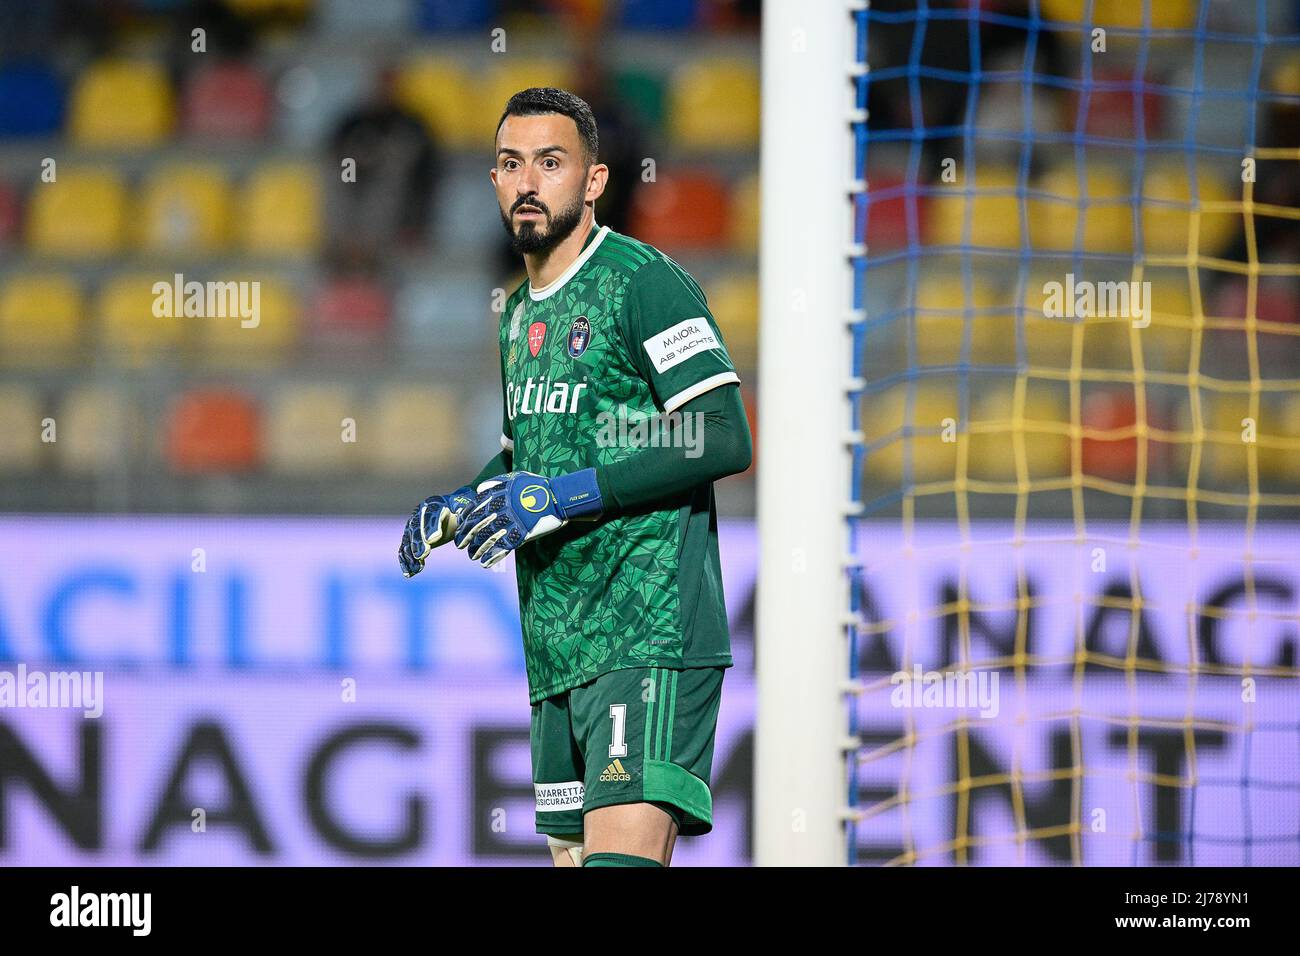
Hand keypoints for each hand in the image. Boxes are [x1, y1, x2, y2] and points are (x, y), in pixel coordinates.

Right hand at [398, 485, 475, 576]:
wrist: (453, 512)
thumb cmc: (462, 510)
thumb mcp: (466, 508)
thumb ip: (465, 511)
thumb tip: (464, 517)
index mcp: (435, 504)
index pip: (431, 513)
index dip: (431, 527)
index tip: (433, 540)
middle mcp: (420, 513)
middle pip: (416, 526)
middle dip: (418, 541)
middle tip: (422, 554)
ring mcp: (413, 526)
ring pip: (408, 539)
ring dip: (411, 554)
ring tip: (417, 568)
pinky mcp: (411, 538)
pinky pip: (405, 550)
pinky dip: (406, 561)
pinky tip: (410, 573)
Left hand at [454, 469, 602, 567]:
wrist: (559, 497)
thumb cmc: (539, 486)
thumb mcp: (516, 478)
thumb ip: (496, 483)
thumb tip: (479, 489)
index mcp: (500, 494)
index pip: (476, 508)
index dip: (466, 519)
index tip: (461, 527)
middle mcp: (503, 508)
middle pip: (478, 524)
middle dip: (467, 536)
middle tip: (460, 545)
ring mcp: (512, 521)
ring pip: (488, 537)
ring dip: (477, 548)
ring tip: (471, 556)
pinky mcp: (522, 533)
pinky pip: (503, 547)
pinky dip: (492, 556)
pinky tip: (485, 563)